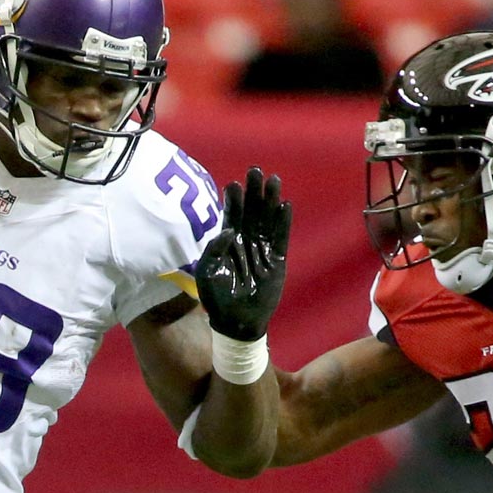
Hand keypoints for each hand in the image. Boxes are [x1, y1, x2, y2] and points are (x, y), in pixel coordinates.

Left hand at [196, 167, 290, 340]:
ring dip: (270, 200)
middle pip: (252, 211)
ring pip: (268, 220)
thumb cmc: (217, 298)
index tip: (234, 184)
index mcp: (227, 243)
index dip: (234, 200)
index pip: (232, 215)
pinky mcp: (277, 260)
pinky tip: (284, 206)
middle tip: (255, 171)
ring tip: (273, 180)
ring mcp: (262, 250)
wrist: (236, 321)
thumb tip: (227, 230)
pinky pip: (281, 238)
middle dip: (254, 192)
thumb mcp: (207, 273)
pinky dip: (283, 222)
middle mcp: (246, 241)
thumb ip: (213, 250)